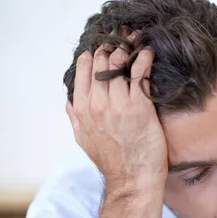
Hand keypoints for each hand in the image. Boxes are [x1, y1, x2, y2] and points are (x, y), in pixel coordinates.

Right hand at [65, 44, 167, 192]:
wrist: (133, 180)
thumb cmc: (112, 163)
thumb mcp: (84, 141)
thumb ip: (75, 118)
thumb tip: (68, 102)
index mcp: (82, 108)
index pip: (85, 68)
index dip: (95, 53)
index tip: (105, 46)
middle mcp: (98, 103)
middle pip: (103, 61)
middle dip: (112, 45)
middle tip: (123, 37)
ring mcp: (118, 104)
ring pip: (120, 63)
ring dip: (128, 48)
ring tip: (136, 41)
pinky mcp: (140, 107)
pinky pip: (140, 73)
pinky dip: (144, 58)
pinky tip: (148, 52)